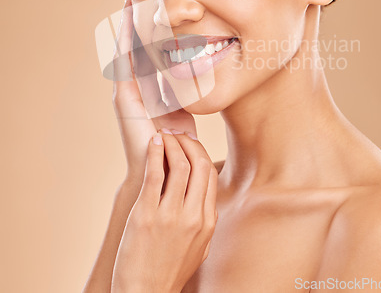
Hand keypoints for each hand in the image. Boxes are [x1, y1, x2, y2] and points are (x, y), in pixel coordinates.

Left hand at [111, 130, 218, 292]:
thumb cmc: (169, 270)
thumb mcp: (199, 247)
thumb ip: (204, 220)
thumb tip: (204, 196)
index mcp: (207, 221)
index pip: (210, 174)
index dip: (200, 152)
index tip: (190, 144)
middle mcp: (193, 216)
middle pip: (199, 164)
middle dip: (189, 142)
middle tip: (178, 134)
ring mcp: (170, 215)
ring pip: (179, 165)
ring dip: (172, 144)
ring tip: (165, 135)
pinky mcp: (146, 214)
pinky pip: (155, 174)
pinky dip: (155, 153)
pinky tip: (153, 143)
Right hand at [112, 0, 197, 185]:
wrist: (161, 171)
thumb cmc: (177, 145)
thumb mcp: (185, 111)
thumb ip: (189, 93)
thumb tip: (208, 78)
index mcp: (148, 87)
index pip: (146, 50)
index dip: (148, 28)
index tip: (154, 6)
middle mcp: (134, 86)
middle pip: (133, 44)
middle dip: (135, 19)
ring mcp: (126, 91)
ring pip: (125, 49)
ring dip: (127, 24)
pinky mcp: (123, 98)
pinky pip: (123, 64)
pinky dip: (123, 42)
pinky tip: (126, 22)